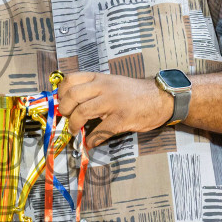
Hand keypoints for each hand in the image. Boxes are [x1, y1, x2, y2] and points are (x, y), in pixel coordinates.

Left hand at [55, 72, 171, 147]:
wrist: (161, 98)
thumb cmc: (135, 93)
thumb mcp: (112, 84)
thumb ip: (94, 90)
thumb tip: (73, 104)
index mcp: (99, 78)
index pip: (70, 79)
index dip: (61, 93)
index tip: (62, 104)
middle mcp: (104, 87)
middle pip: (72, 96)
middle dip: (64, 111)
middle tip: (67, 118)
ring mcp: (112, 102)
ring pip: (82, 112)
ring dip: (74, 126)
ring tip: (75, 132)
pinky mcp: (121, 118)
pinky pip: (100, 130)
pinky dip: (92, 139)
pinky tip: (91, 143)